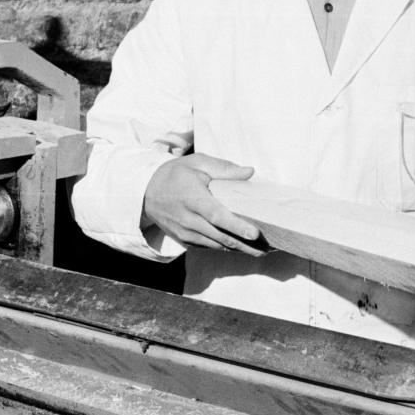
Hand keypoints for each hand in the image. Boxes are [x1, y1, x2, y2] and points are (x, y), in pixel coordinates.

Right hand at [143, 154, 263, 253]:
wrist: (146, 192)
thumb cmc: (175, 174)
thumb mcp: (197, 162)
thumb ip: (224, 168)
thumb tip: (250, 172)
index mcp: (193, 198)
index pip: (217, 215)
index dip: (236, 226)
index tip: (255, 233)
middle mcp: (188, 219)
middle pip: (221, 236)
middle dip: (246, 244)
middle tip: (269, 248)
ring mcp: (186, 233)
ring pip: (217, 245)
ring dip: (240, 249)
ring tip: (261, 251)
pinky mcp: (185, 240)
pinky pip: (209, 247)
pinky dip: (227, 248)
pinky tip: (243, 248)